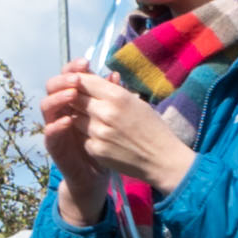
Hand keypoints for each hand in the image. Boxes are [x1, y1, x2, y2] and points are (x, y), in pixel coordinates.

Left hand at [40, 70, 195, 198]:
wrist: (162, 160)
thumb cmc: (153, 128)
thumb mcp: (136, 101)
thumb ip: (111, 89)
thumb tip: (89, 77)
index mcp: (118, 96)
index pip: (84, 80)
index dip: (79, 81)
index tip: (81, 84)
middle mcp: (105, 113)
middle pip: (75, 98)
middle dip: (77, 98)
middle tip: (84, 102)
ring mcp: (98, 133)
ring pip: (75, 117)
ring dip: (81, 117)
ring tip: (99, 121)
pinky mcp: (95, 150)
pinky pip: (82, 137)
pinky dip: (88, 135)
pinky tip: (104, 138)